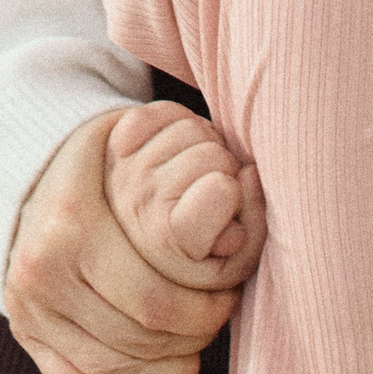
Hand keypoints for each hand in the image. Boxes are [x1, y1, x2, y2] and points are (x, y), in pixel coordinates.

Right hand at [4, 108, 263, 373]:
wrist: (26, 172)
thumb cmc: (105, 161)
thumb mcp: (138, 143)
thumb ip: (184, 172)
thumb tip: (242, 182)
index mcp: (72, 222)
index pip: (155, 300)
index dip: (204, 312)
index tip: (228, 298)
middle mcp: (42, 271)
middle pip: (138, 338)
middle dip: (189, 341)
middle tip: (214, 329)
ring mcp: (30, 310)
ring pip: (115, 370)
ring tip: (193, 359)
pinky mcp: (27, 338)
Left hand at [103, 102, 265, 290]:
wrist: (142, 251)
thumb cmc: (198, 256)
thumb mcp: (235, 263)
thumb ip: (255, 227)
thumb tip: (251, 172)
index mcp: (168, 238)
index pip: (222, 189)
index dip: (235, 198)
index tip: (227, 219)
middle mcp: (141, 201)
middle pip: (213, 154)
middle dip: (226, 171)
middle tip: (215, 195)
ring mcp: (127, 168)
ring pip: (193, 127)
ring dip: (206, 145)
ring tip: (199, 175)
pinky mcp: (118, 141)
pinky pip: (166, 110)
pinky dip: (181, 123)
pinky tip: (181, 153)